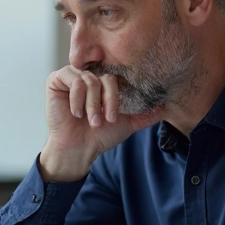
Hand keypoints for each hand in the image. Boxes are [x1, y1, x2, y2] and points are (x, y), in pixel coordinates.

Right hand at [40, 66, 162, 181]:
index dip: (119, 94)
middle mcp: (90, 76)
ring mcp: (73, 76)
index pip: (119, 76)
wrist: (79, 148)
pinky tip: (76, 113)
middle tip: (108, 120)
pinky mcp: (57, 80)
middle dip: (109, 100)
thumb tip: (167, 108)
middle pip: (106, 76)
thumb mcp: (127, 124)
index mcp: (105, 82)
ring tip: (92, 121)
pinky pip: (72, 79)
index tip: (117, 115)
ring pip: (90, 80)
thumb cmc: (100, 135)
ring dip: (93, 104)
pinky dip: (77, 98)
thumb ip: (145, 115)